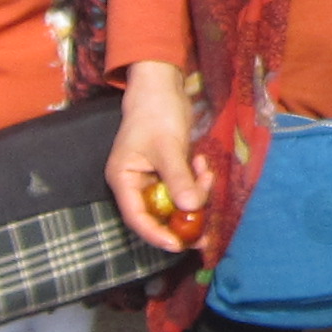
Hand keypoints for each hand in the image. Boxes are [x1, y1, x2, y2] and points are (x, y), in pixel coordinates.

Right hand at [105, 62, 218, 256]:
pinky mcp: (169, 171)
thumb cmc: (156, 113)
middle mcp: (136, 184)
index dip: (156, 234)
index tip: (178, 245)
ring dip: (195, 195)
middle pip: (158, 214)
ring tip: (207, 175)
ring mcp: (153, 178)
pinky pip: (184, 188)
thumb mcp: (168, 146)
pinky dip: (196, 181)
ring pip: (175, 202)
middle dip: (182, 220)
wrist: (162, 86)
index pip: (137, 217)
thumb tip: (191, 208)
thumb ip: (178, 178)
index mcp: (124, 180)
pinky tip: (203, 163)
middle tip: (206, 233)